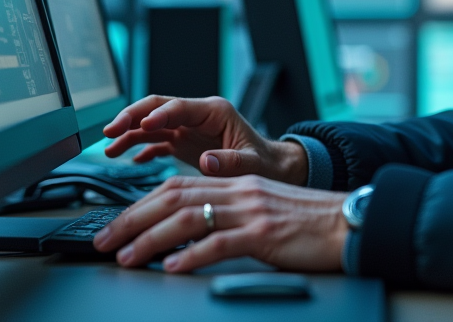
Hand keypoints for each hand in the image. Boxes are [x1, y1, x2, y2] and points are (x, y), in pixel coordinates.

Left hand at [92, 175, 348, 273]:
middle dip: (132, 220)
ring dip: (150, 239)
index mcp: (237, 184)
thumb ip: (227, 215)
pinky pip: (220, 242)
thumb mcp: (262, 210)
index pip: (176, 187)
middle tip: (104, 242)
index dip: (139, 206)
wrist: (348, 222)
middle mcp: (240, 192)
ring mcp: (252, 211)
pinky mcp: (265, 234)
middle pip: (173, 198)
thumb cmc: (307, 223)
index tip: (115, 226)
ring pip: (189, 218)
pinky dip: (191, 255)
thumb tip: (186, 236)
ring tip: (126, 257)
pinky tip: (171, 267)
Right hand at [102, 95, 307, 184]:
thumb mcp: (252, 164)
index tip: (140, 125)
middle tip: (110, 131)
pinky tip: (127, 160)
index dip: (158, 114)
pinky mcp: (184, 143)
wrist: (270, 167)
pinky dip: (140, 149)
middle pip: (158, 108)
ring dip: (129, 132)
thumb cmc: (265, 163)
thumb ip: (231, 162)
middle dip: (132, 116)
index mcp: (215, 112)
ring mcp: (189, 129)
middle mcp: (198, 116)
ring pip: (151, 124)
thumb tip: (206, 161)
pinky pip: (156, 141)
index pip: (179, 106)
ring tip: (109, 147)